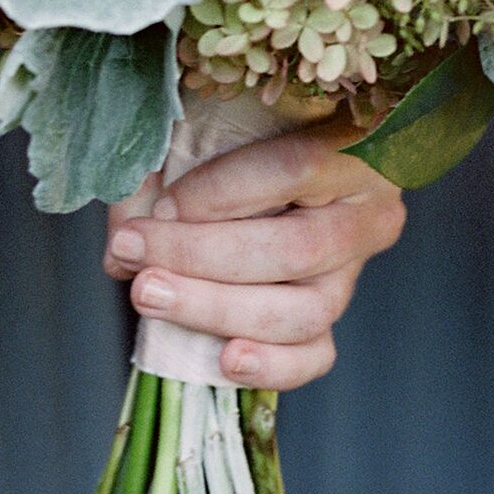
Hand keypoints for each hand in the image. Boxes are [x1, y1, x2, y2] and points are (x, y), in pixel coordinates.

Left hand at [104, 124, 404, 390]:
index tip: (156, 206)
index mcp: (354, 149)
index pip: (293, 171)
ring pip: (303, 312)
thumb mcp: (207, 128)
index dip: (217, 193)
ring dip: (216, 309)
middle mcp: (366, 215)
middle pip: (295, 251)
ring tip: (149, 295)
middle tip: (132, 251)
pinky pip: (314, 357)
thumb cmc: (234, 141)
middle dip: (201, 256)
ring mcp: (352, 275)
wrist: (261, 177)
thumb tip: (126, 240)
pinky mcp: (330, 320)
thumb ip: (166, 167)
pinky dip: (270, 366)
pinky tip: (226, 360)